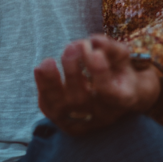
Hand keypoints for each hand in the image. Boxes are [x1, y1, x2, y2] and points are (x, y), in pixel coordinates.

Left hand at [34, 34, 160, 135]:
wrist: (114, 98)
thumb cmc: (117, 73)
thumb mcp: (122, 60)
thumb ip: (112, 48)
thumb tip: (94, 39)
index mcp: (121, 100)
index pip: (109, 92)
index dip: (100, 73)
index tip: (95, 52)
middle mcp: (101, 115)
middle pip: (81, 99)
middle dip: (72, 72)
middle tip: (71, 47)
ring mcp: (81, 122)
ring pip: (61, 107)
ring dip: (51, 83)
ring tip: (48, 61)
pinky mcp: (63, 120)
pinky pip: (48, 107)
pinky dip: (43, 88)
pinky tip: (40, 69)